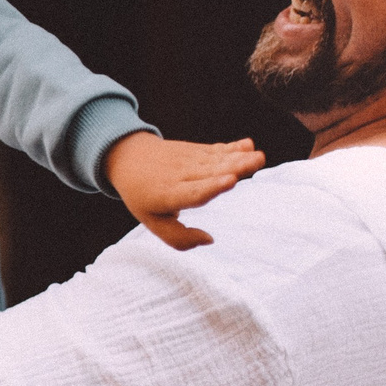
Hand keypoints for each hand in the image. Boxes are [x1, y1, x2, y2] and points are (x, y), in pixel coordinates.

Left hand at [105, 131, 267, 248]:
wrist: (127, 158)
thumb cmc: (143, 197)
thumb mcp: (153, 222)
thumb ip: (178, 238)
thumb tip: (209, 240)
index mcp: (169, 196)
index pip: (192, 193)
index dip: (212, 187)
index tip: (231, 181)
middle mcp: (180, 176)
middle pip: (210, 173)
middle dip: (234, 167)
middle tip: (256, 162)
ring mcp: (188, 161)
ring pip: (215, 160)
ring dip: (238, 157)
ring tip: (258, 156)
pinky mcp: (195, 151)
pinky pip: (215, 150)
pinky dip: (232, 148)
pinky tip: (247, 145)